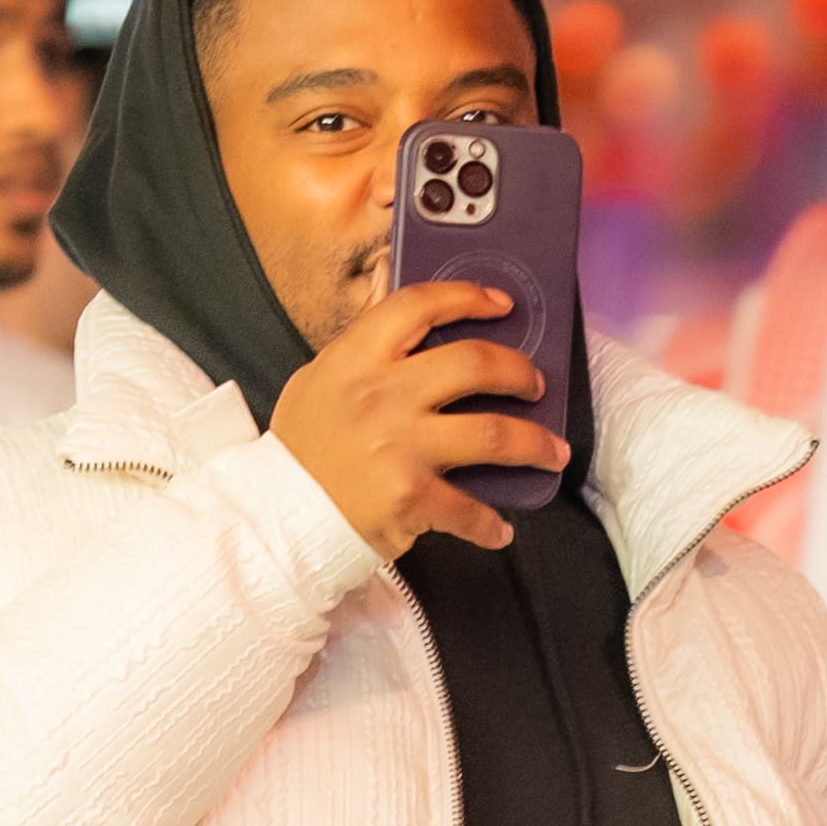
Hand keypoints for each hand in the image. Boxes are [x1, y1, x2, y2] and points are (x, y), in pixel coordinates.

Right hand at [265, 276, 564, 560]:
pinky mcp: (410, 495)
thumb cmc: (302, 448)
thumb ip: (364, 350)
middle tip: (535, 384)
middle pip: (475, 363)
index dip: (468, 297)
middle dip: (519, 372)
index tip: (500, 303)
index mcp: (358, 357)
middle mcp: (383, 394)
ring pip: (493, 433)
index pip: (420, 306)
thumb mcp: (319, 380)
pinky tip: (499, 528)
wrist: (275, 514)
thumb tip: (409, 316)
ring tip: (551, 451)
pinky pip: (469, 508)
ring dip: (534, 443)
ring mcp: (400, 445)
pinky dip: (490, 524)